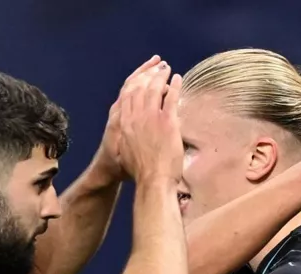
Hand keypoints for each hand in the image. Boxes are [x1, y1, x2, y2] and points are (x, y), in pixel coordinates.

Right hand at [117, 61, 183, 183]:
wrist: (152, 180)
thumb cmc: (140, 172)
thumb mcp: (127, 151)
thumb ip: (129, 137)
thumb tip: (134, 133)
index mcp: (123, 123)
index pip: (127, 95)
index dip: (135, 81)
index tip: (141, 74)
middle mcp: (134, 117)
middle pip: (139, 87)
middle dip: (147, 74)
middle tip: (156, 66)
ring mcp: (150, 118)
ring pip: (153, 89)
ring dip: (160, 76)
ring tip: (166, 68)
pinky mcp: (166, 122)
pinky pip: (170, 98)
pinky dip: (174, 86)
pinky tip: (177, 78)